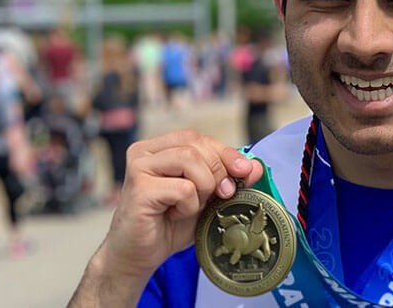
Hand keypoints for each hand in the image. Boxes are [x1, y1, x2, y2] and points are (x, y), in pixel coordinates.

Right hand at [71, 130, 262, 305]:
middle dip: (218, 171)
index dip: (226, 153)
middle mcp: (145, 152)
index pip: (199, 138)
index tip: (245, 172)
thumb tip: (255, 166)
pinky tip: (174, 215)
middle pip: (197, 145)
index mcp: (159, 148)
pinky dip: (189, 205)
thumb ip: (227, 179)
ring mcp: (139, 167)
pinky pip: (183, 188)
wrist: (137, 256)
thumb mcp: (205, 198)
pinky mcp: (139, 188)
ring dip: (204, 187)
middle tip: (220, 196)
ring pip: (190, 160)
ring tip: (191, 207)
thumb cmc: (168, 225)